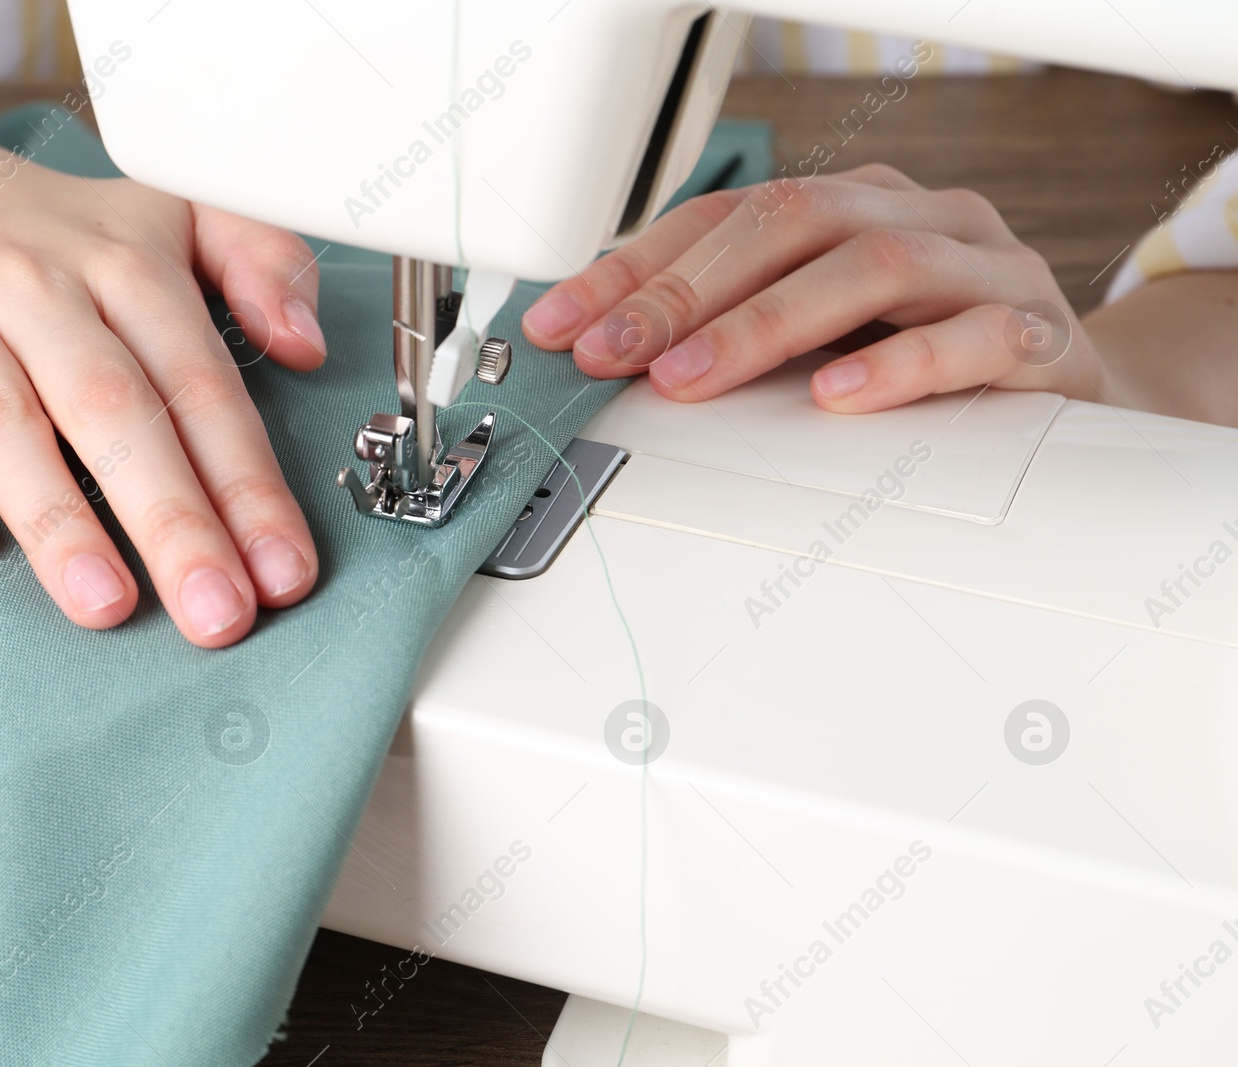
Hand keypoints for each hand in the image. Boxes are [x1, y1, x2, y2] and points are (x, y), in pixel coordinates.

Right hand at [0, 120, 324, 646]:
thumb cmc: (65, 244)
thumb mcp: (179, 220)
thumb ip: (264, 264)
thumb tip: (308, 345)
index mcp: (129, 265)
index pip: (200, 385)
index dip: (247, 485)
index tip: (282, 572)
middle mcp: (37, 282)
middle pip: (114, 409)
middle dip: (172, 520)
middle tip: (217, 614)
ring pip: (5, 421)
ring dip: (58, 519)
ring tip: (108, 605)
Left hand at [521, 164, 1102, 410]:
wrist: (1062, 381)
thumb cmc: (924, 349)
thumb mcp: (822, 327)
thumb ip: (736, 326)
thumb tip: (610, 354)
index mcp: (851, 204)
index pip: (726, 215)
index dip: (635, 265)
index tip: (560, 323)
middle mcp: (913, 216)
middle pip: (789, 223)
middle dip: (683, 291)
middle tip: (611, 352)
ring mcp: (981, 267)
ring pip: (871, 266)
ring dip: (765, 324)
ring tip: (692, 376)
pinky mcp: (1037, 336)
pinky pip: (973, 339)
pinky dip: (900, 367)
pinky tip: (836, 395)